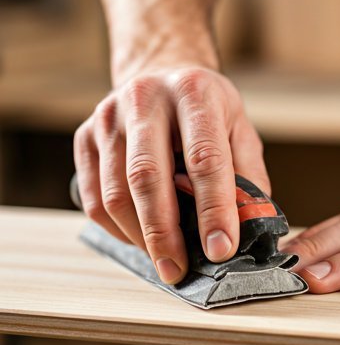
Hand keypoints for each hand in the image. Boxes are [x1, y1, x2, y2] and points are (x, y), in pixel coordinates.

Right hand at [74, 67, 268, 283]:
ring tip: (164, 258)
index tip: (220, 249)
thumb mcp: (239, 128)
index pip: (204, 158)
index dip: (213, 209)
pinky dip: (117, 229)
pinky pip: (93, 197)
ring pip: (114, 193)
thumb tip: (250, 228)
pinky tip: (140, 238)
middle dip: (164, 233)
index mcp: (194, 93)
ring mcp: (109, 117)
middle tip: (178, 270)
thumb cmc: (206, 108)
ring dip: (139, 237)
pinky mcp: (85, 136)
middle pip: (148, 177)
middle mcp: (145, 98)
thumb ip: (248, 175)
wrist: (161, 74)